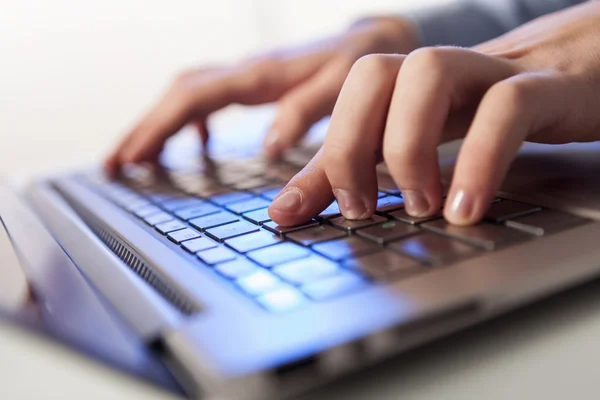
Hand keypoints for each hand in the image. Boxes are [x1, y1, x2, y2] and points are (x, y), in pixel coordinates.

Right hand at [104, 17, 419, 173]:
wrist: (373, 42)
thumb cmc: (360, 67)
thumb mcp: (342, 88)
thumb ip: (306, 113)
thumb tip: (269, 149)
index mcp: (260, 75)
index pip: (195, 97)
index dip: (160, 126)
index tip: (134, 157)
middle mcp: (247, 71)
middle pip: (179, 94)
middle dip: (144, 127)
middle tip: (115, 165)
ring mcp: (248, 76)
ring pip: (189, 94)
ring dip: (160, 124)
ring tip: (137, 158)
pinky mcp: (256, 84)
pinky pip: (211, 97)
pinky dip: (194, 121)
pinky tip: (197, 144)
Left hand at [268, 2, 599, 226]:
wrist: (584, 70)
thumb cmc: (492, 111)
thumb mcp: (419, 139)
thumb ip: (357, 170)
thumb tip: (291, 208)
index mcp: (405, 86)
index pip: (341, 107)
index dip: (311, 160)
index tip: (290, 214)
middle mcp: (438, 74)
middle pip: (371, 74)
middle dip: (350, 145)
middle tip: (360, 207)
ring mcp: (491, 72)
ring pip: (429, 73)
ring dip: (409, 146)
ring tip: (417, 205)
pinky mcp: (544, 86)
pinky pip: (507, 106)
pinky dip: (480, 159)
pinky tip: (465, 209)